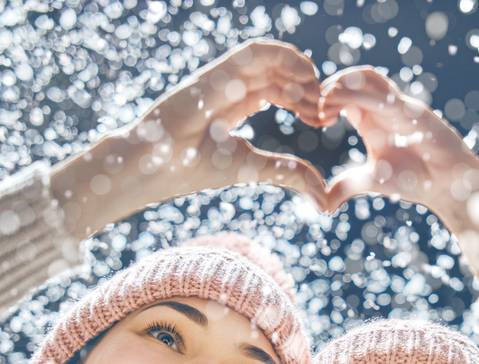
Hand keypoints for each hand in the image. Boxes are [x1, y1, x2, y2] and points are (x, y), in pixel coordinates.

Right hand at [53, 39, 327, 234]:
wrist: (152, 166)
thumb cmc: (192, 169)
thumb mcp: (251, 169)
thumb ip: (287, 174)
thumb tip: (323, 197)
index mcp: (232, 107)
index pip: (274, 90)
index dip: (303, 101)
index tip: (322, 120)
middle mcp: (228, 88)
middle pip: (277, 74)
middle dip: (306, 88)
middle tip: (326, 109)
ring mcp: (221, 77)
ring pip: (269, 59)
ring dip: (299, 70)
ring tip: (318, 92)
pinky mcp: (216, 72)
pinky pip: (254, 52)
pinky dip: (282, 56)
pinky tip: (303, 74)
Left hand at [319, 67, 473, 218]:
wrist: (447, 183)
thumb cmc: (414, 179)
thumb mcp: (369, 182)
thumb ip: (344, 188)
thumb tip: (322, 206)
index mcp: (369, 119)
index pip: (340, 95)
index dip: (321, 102)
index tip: (311, 120)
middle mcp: (381, 107)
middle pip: (349, 79)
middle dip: (326, 87)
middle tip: (313, 110)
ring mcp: (397, 106)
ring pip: (366, 76)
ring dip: (342, 82)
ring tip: (325, 101)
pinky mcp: (411, 111)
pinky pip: (384, 94)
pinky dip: (360, 92)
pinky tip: (343, 100)